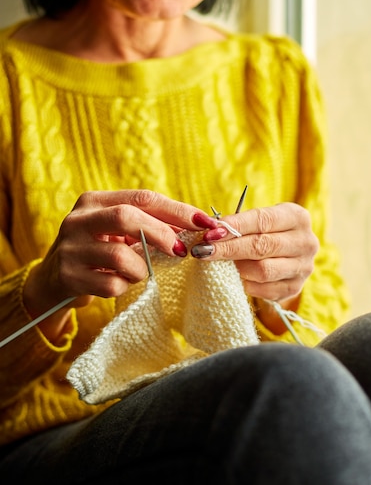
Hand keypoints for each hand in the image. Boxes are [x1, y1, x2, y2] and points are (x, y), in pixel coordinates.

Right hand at [23, 190, 216, 323]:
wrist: (53, 279)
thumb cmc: (97, 250)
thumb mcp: (116, 230)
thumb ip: (147, 223)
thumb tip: (195, 227)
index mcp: (94, 200)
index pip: (142, 197)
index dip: (177, 210)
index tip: (204, 222)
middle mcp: (78, 220)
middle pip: (127, 217)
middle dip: (161, 234)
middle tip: (180, 251)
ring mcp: (70, 248)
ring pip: (121, 256)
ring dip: (141, 268)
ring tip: (138, 272)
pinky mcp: (68, 276)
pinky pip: (112, 284)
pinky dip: (124, 287)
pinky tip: (118, 284)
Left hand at [194, 202, 318, 303]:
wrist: (286, 254)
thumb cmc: (265, 231)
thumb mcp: (257, 220)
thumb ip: (237, 224)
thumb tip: (209, 231)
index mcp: (297, 217)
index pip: (262, 220)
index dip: (234, 226)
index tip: (210, 233)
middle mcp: (306, 241)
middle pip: (262, 246)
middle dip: (229, 249)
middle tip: (203, 250)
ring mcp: (303, 267)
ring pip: (263, 270)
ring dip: (236, 268)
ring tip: (217, 263)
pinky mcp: (295, 287)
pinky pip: (264, 289)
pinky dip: (245, 284)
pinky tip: (233, 277)